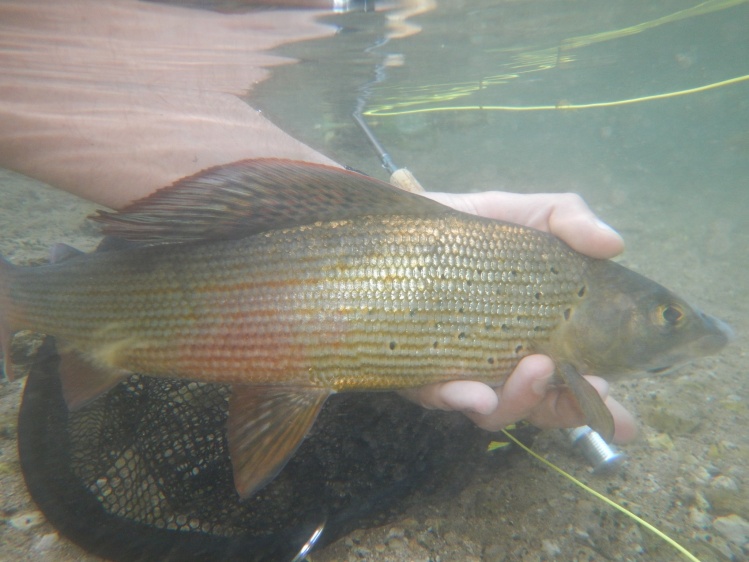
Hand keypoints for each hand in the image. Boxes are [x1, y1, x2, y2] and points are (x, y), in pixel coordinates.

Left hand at [400, 191, 636, 443]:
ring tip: (538, 367)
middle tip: (595, 387)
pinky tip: (476, 393)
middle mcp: (499, 362)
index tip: (626, 419)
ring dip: (522, 400)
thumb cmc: (470, 228)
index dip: (598, 404)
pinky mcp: (417, 370)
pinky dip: (460, 399)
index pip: (571, 382)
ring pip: (495, 411)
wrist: (402, 221)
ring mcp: (459, 370)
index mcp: (534, 338)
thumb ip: (570, 221)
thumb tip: (614, 243)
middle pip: (540, 407)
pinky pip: (437, 396)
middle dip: (569, 409)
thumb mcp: (526, 215)